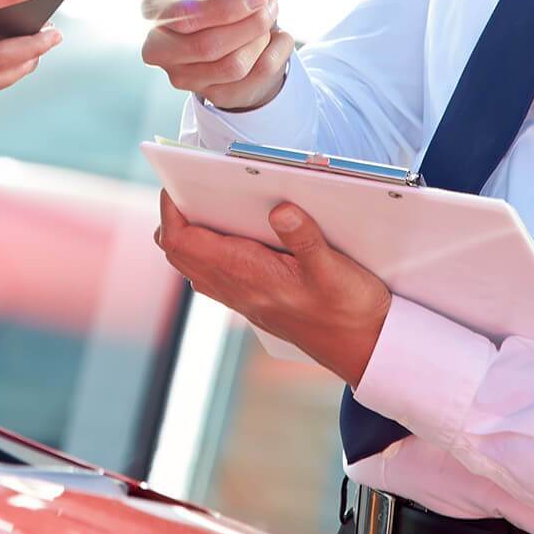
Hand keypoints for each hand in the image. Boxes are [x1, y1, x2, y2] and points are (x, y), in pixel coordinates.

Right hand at [141, 0, 294, 111]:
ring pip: (232, 66)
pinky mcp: (210, 94)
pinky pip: (252, 79)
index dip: (227, 7)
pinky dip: (275, 54)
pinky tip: (279, 40)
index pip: (185, 16)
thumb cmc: (230, 3)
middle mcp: (159, 48)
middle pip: (208, 46)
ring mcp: (182, 76)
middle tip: (270, 7)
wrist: (243, 37)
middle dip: (250, 24)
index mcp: (156, 10)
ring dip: (261, 40)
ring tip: (270, 21)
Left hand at [154, 191, 391, 383]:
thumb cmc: (349, 310)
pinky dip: (207, 251)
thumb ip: (305, 238)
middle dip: (174, 220)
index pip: (183, 243)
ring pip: (192, 265)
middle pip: (178, 254)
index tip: (175, 185)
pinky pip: (211, 275)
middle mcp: (235, 289)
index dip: (171, 212)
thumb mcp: (333, 268)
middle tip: (188, 189)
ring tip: (206, 206)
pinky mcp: (252, 301)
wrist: (362, 348)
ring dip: (188, 236)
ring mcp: (241, 298)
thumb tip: (281, 210)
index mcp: (246, 275)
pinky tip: (232, 235)